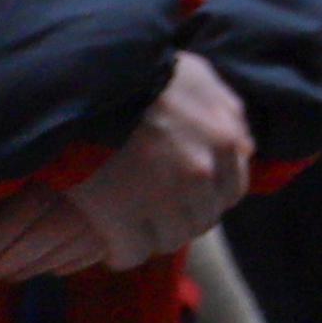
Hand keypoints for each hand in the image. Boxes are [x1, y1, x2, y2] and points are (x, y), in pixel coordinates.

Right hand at [0, 52, 252, 279]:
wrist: (84, 80)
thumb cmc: (137, 69)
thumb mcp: (197, 77)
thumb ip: (223, 110)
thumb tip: (237, 143)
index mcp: (227, 136)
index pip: (232, 189)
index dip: (207, 197)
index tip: (185, 198)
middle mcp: (205, 169)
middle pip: (202, 219)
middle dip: (180, 221)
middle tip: (153, 218)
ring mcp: (166, 196)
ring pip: (171, 240)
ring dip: (152, 239)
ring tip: (131, 231)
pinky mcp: (123, 216)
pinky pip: (133, 254)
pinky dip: (122, 253)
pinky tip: (110, 244)